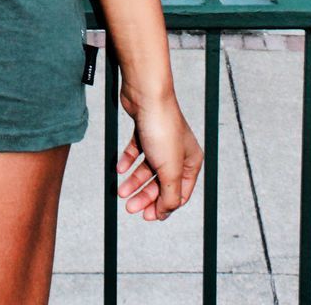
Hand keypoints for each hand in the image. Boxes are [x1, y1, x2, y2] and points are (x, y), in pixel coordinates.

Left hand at [115, 87, 202, 220]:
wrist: (145, 94)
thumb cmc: (162, 128)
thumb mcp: (169, 169)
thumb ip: (170, 195)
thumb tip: (165, 213)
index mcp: (191, 162)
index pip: (180, 194)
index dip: (164, 207)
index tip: (147, 216)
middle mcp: (178, 152)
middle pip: (161, 182)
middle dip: (145, 196)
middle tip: (128, 206)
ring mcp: (161, 141)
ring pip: (147, 168)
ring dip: (134, 181)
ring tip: (120, 190)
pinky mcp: (145, 131)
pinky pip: (136, 151)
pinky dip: (128, 161)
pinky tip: (119, 168)